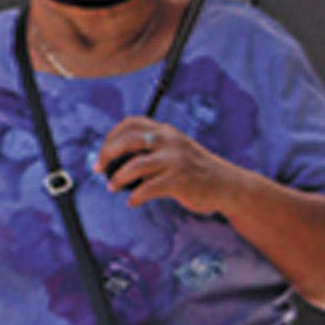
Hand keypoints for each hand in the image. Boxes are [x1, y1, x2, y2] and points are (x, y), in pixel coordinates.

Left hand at [95, 117, 246, 215]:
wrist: (226, 185)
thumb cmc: (195, 170)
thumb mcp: (175, 150)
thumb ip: (152, 149)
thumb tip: (115, 161)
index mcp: (166, 131)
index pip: (131, 123)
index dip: (112, 136)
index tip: (103, 152)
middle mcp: (169, 140)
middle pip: (128, 140)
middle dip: (107, 154)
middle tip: (98, 168)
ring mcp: (175, 160)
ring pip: (135, 165)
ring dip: (118, 178)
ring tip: (112, 187)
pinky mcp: (180, 181)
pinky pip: (148, 188)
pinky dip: (135, 196)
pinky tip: (132, 201)